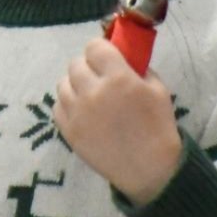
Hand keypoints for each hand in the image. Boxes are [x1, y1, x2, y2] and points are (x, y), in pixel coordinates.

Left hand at [52, 38, 182, 203]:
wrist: (149, 169)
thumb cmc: (158, 126)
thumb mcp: (159, 89)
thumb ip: (139, 68)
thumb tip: (122, 57)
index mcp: (118, 78)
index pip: (94, 47)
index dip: (100, 49)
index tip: (106, 56)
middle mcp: (93, 92)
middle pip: (75, 64)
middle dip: (87, 65)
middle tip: (98, 76)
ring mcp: (77, 113)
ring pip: (62, 84)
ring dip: (75, 84)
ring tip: (88, 94)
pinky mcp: (68, 131)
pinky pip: (58, 106)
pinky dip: (68, 104)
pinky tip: (81, 110)